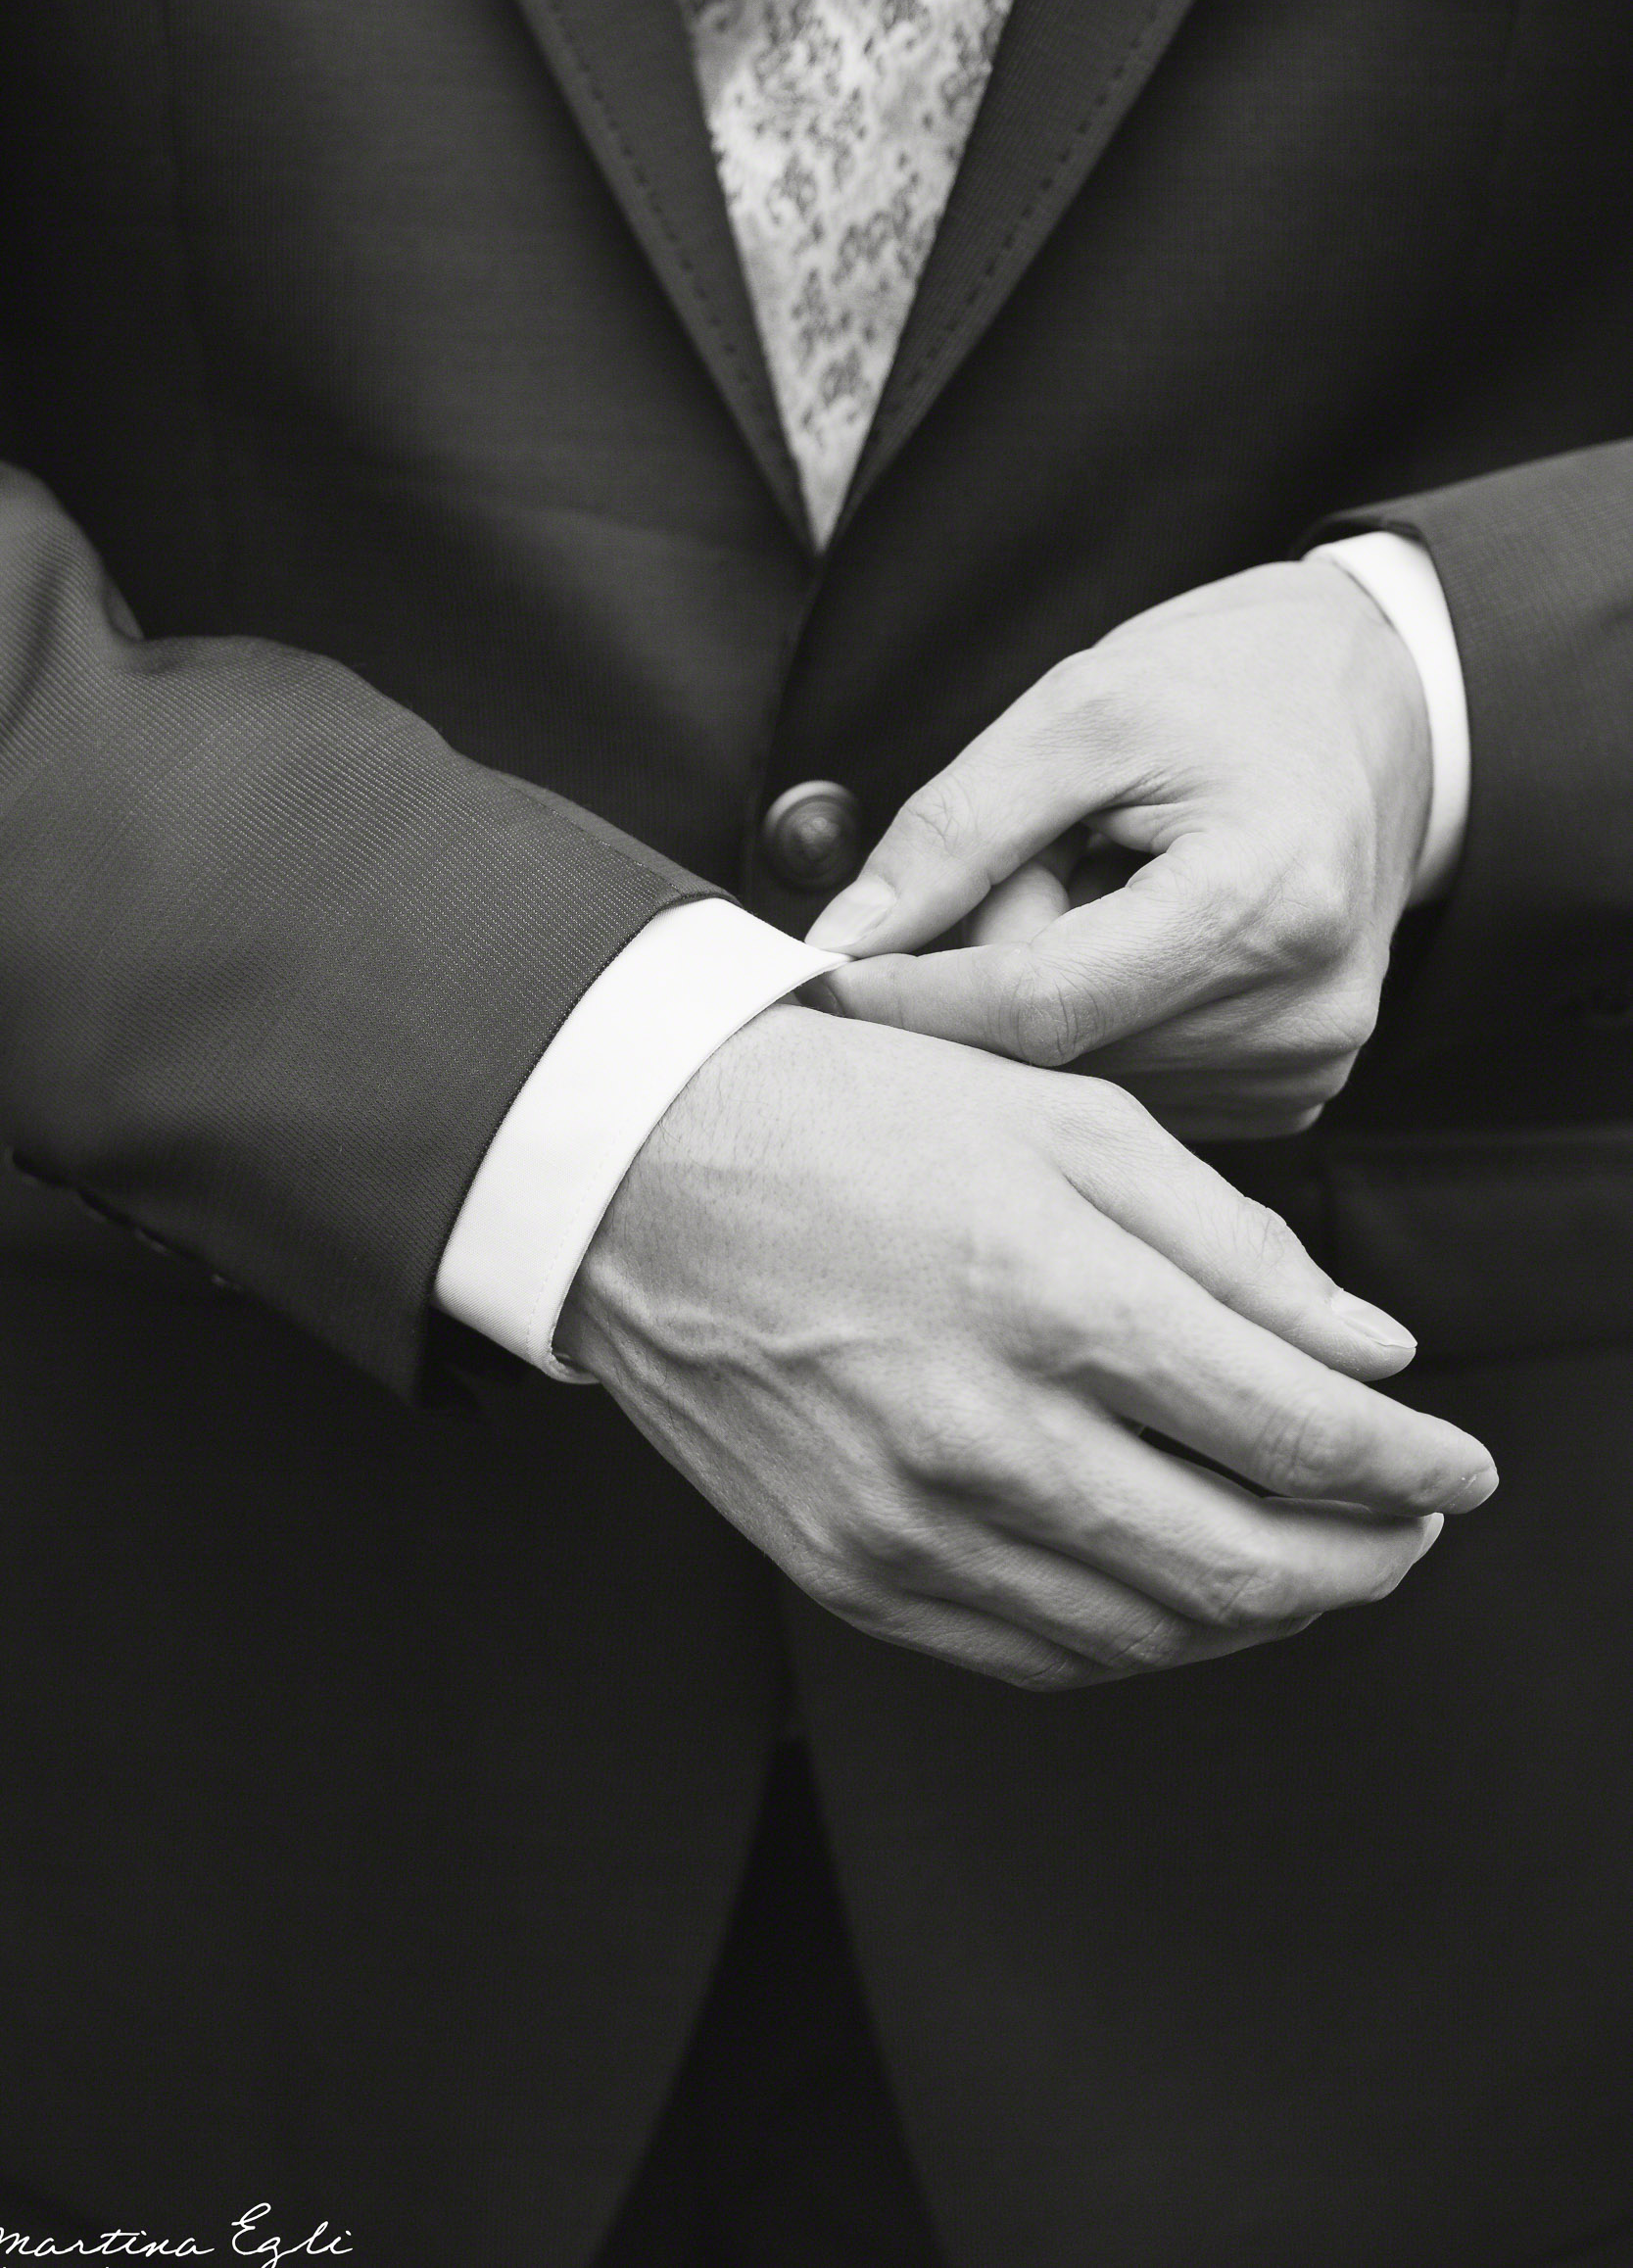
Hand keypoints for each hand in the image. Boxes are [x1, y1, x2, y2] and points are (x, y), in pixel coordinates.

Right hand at [556, 1005, 1492, 1689]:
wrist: (643, 1176)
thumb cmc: (850, 1121)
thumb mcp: (1067, 1122)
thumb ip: (1235, 1246)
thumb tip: (1365, 1354)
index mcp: (1052, 1296)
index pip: (1296, 1434)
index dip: (1408, 1469)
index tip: (1453, 1467)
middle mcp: (982, 1432)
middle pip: (1242, 1566)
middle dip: (1363, 1560)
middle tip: (1403, 1530)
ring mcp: (908, 1523)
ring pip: (1149, 1631)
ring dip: (1261, 1609)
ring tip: (1299, 1553)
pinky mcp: (851, 1572)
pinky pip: (1038, 1654)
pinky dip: (1138, 1635)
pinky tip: (1167, 1584)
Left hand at [805, 560, 1432, 1137]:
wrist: (1382, 703)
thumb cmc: (1233, 687)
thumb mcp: (1083, 709)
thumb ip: (955, 829)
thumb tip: (843, 941)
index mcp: (1262, 903)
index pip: (1040, 1005)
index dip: (913, 996)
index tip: (819, 975)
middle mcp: (1300, 1012)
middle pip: (1054, 1047)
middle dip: (995, 966)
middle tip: (1044, 858)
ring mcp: (1303, 1064)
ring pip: (1082, 1073)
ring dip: (1049, 993)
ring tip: (1113, 888)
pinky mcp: (1293, 1089)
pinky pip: (1133, 1083)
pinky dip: (1100, 1017)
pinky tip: (1140, 938)